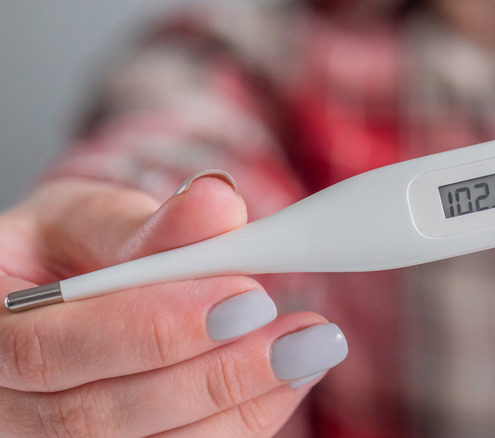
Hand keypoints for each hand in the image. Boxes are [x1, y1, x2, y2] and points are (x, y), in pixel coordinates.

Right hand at [0, 173, 346, 436]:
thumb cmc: (66, 253)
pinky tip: (287, 381)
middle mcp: (5, 407)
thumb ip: (146, 226)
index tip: (248, 298)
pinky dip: (241, 423)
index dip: (155, 329)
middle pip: (101, 417)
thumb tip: (217, 206)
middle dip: (218, 376)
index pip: (53, 349)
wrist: (62, 295)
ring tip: (310, 352)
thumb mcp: (89, 220)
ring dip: (242, 405)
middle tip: (304, 336)